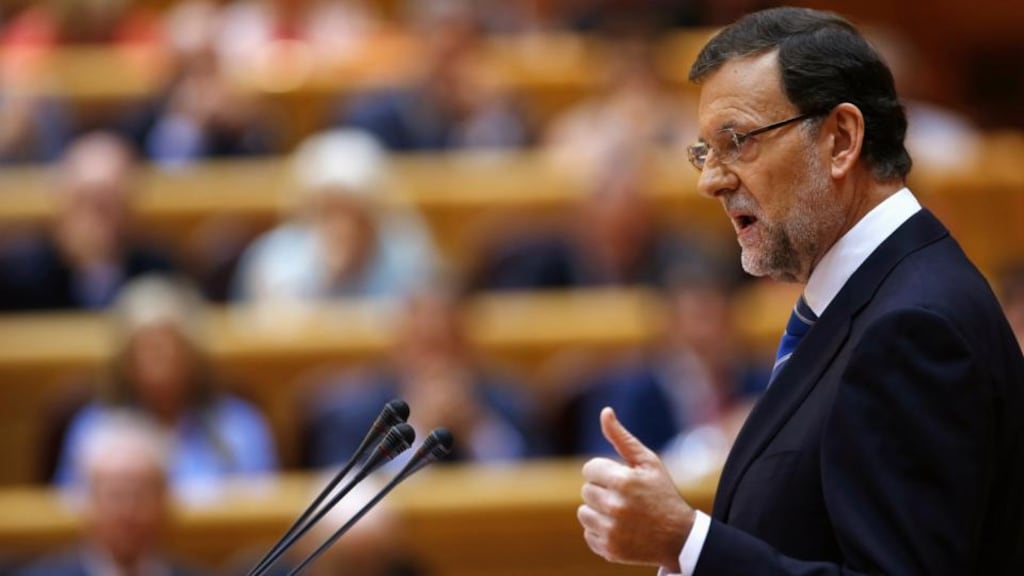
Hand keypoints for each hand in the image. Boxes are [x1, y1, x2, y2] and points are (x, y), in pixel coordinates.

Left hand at [578, 407, 694, 570]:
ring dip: (599, 511)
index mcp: (624, 481)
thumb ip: (622, 437)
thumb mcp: (648, 462)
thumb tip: (605, 412)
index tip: (620, 479)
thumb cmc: (662, 494)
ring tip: (622, 513)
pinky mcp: (609, 550)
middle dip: (602, 491)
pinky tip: (621, 529)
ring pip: (584, 513)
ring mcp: (612, 531)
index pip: (589, 469)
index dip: (604, 472)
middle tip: (625, 497)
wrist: (679, 538)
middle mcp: (616, 507)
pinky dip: (601, 531)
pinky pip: (589, 534)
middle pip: (586, 491)